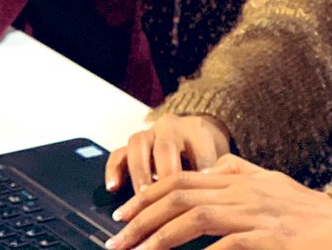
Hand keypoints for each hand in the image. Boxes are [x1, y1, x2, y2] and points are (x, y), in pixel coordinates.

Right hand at [106, 114, 231, 194]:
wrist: (196, 133)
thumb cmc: (207, 153)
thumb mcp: (218, 161)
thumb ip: (213, 178)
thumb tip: (205, 203)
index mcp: (193, 130)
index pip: (193, 153)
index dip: (187, 177)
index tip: (186, 199)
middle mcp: (168, 128)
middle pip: (163, 148)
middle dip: (162, 177)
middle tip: (160, 202)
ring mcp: (148, 135)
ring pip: (138, 146)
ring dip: (138, 174)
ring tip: (139, 199)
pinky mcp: (131, 146)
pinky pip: (118, 153)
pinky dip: (114, 170)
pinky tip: (113, 188)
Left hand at [106, 154, 331, 249]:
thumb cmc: (307, 209)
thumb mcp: (269, 180)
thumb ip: (238, 170)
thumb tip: (211, 164)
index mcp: (237, 178)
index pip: (180, 180)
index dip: (146, 196)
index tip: (122, 215)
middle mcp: (241, 192)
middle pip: (179, 197)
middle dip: (142, 220)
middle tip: (116, 240)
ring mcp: (255, 215)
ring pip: (195, 219)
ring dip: (160, 239)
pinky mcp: (269, 240)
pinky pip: (226, 246)